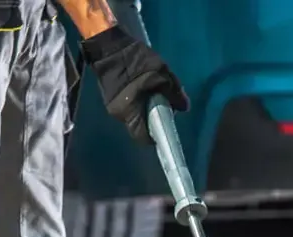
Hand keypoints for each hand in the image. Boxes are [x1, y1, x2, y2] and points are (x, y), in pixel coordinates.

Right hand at [81, 25, 189, 144]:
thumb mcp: (161, 73)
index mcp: (130, 111)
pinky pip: (128, 106)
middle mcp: (118, 113)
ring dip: (145, 108)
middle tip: (164, 104)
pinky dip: (138, 101)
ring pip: (134, 115)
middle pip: (139, 125)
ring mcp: (112, 105)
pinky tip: (144, 87)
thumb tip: (184, 107)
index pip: (142, 136)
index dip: (156, 135)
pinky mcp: (110, 96)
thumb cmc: (134, 60)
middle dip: (153, 119)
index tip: (166, 126)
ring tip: (155, 92)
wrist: (108, 44)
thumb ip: (174, 92)